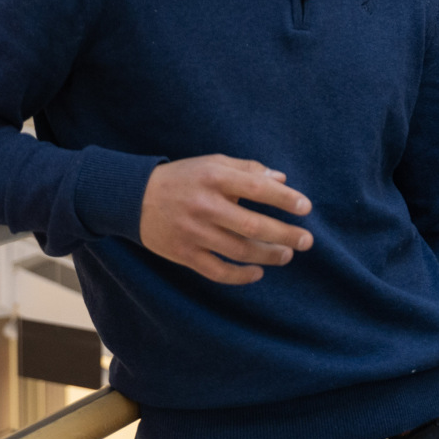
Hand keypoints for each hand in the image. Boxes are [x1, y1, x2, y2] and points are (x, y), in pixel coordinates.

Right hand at [139, 156, 312, 284]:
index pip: (257, 188)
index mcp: (214, 178)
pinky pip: (217, 271)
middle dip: (285, 235)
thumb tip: (282, 180)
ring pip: (239, 251)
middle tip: (307, 240)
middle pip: (253, 226)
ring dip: (268, 256)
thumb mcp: (213, 163)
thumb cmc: (183, 178)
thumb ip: (248, 169)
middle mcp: (204, 205)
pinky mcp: (183, 254)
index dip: (285, 199)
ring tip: (286, 254)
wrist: (131, 197)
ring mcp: (193, 232)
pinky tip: (257, 273)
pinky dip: (240, 275)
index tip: (306, 208)